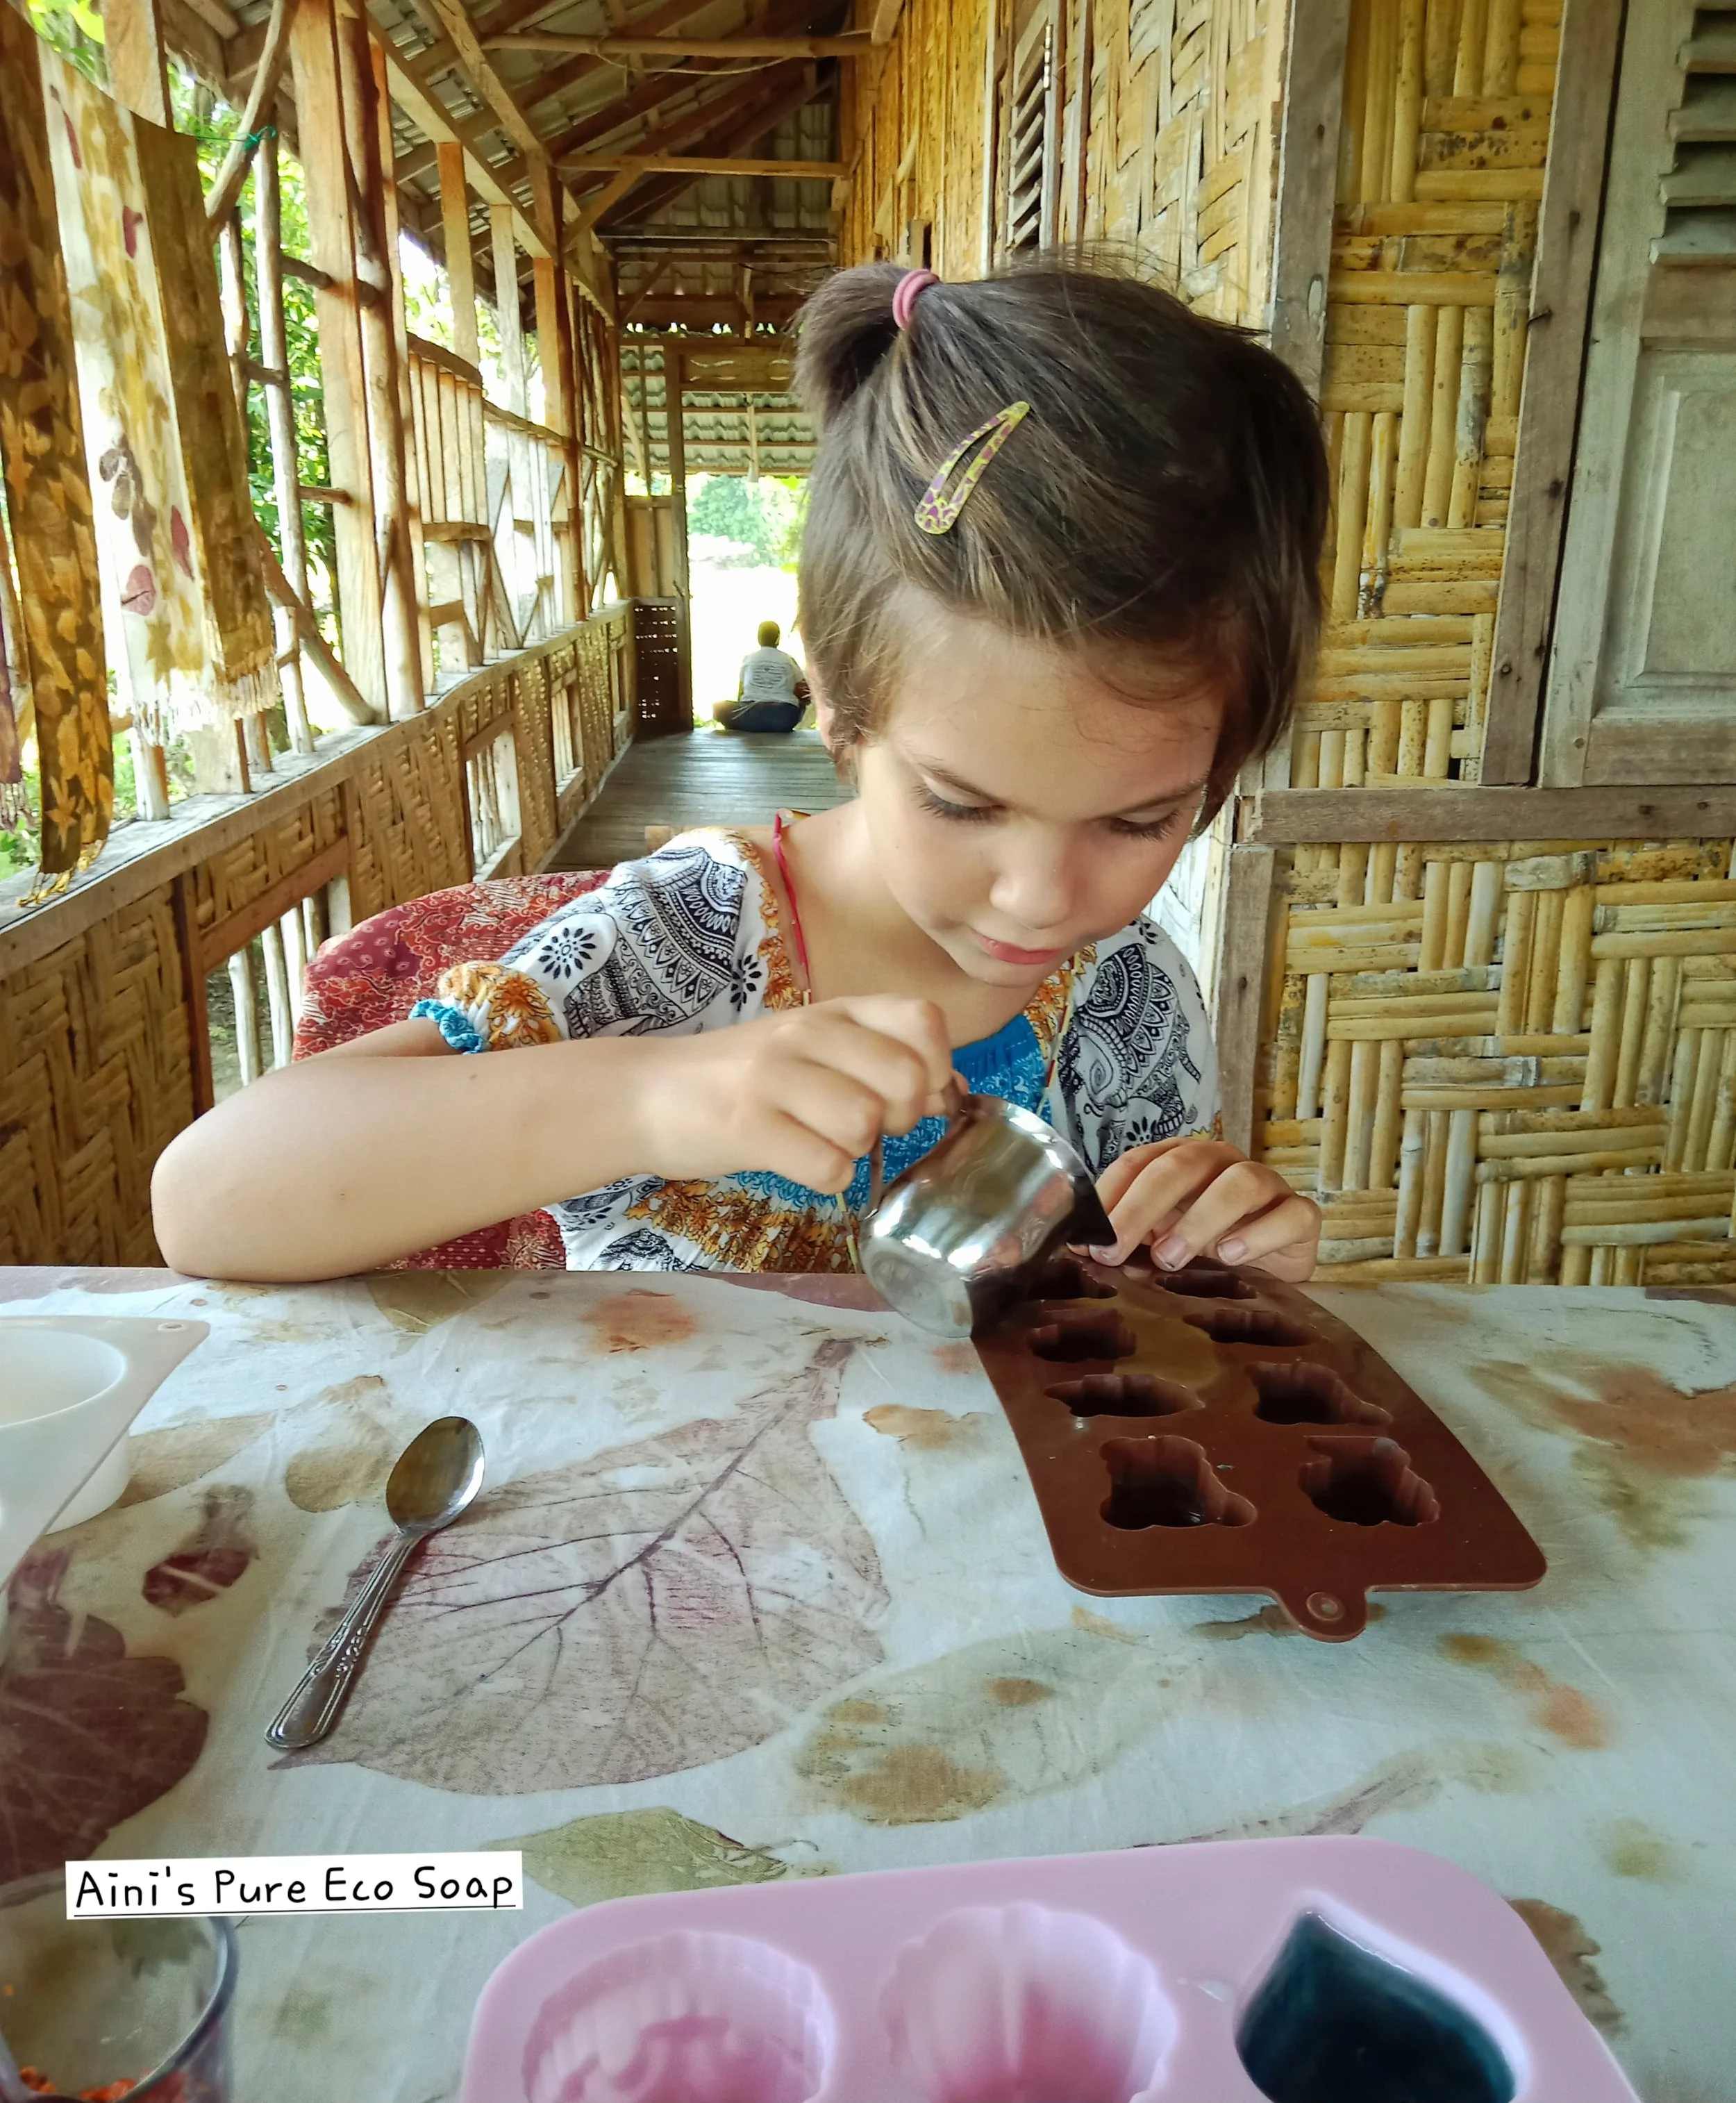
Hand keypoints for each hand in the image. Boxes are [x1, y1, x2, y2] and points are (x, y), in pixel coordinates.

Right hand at [636, 997, 954, 1192]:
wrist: (644, 1093)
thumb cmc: (742, 1078)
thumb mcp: (813, 1049)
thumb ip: (879, 1060)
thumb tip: (949, 1091)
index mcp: (834, 1011)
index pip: (924, 1021)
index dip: (935, 1067)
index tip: (907, 1095)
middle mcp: (808, 1033)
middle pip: (906, 1080)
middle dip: (900, 1119)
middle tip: (862, 1127)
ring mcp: (774, 1077)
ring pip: (866, 1124)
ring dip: (857, 1149)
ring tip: (821, 1142)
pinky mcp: (746, 1126)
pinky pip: (827, 1166)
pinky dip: (825, 1178)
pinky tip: (798, 1163)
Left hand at [1092, 1137, 1321, 1281]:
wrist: (1272, 1273)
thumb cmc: (1207, 1251)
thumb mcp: (1161, 1243)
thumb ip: (1127, 1240)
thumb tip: (1081, 1250)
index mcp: (1181, 1161)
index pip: (1139, 1162)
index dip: (1110, 1195)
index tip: (1088, 1238)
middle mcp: (1222, 1163)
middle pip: (1182, 1166)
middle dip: (1142, 1207)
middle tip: (1116, 1248)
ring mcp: (1266, 1185)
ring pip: (1239, 1183)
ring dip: (1199, 1219)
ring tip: (1170, 1258)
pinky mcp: (1301, 1215)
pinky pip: (1289, 1215)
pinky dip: (1259, 1234)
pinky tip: (1231, 1256)